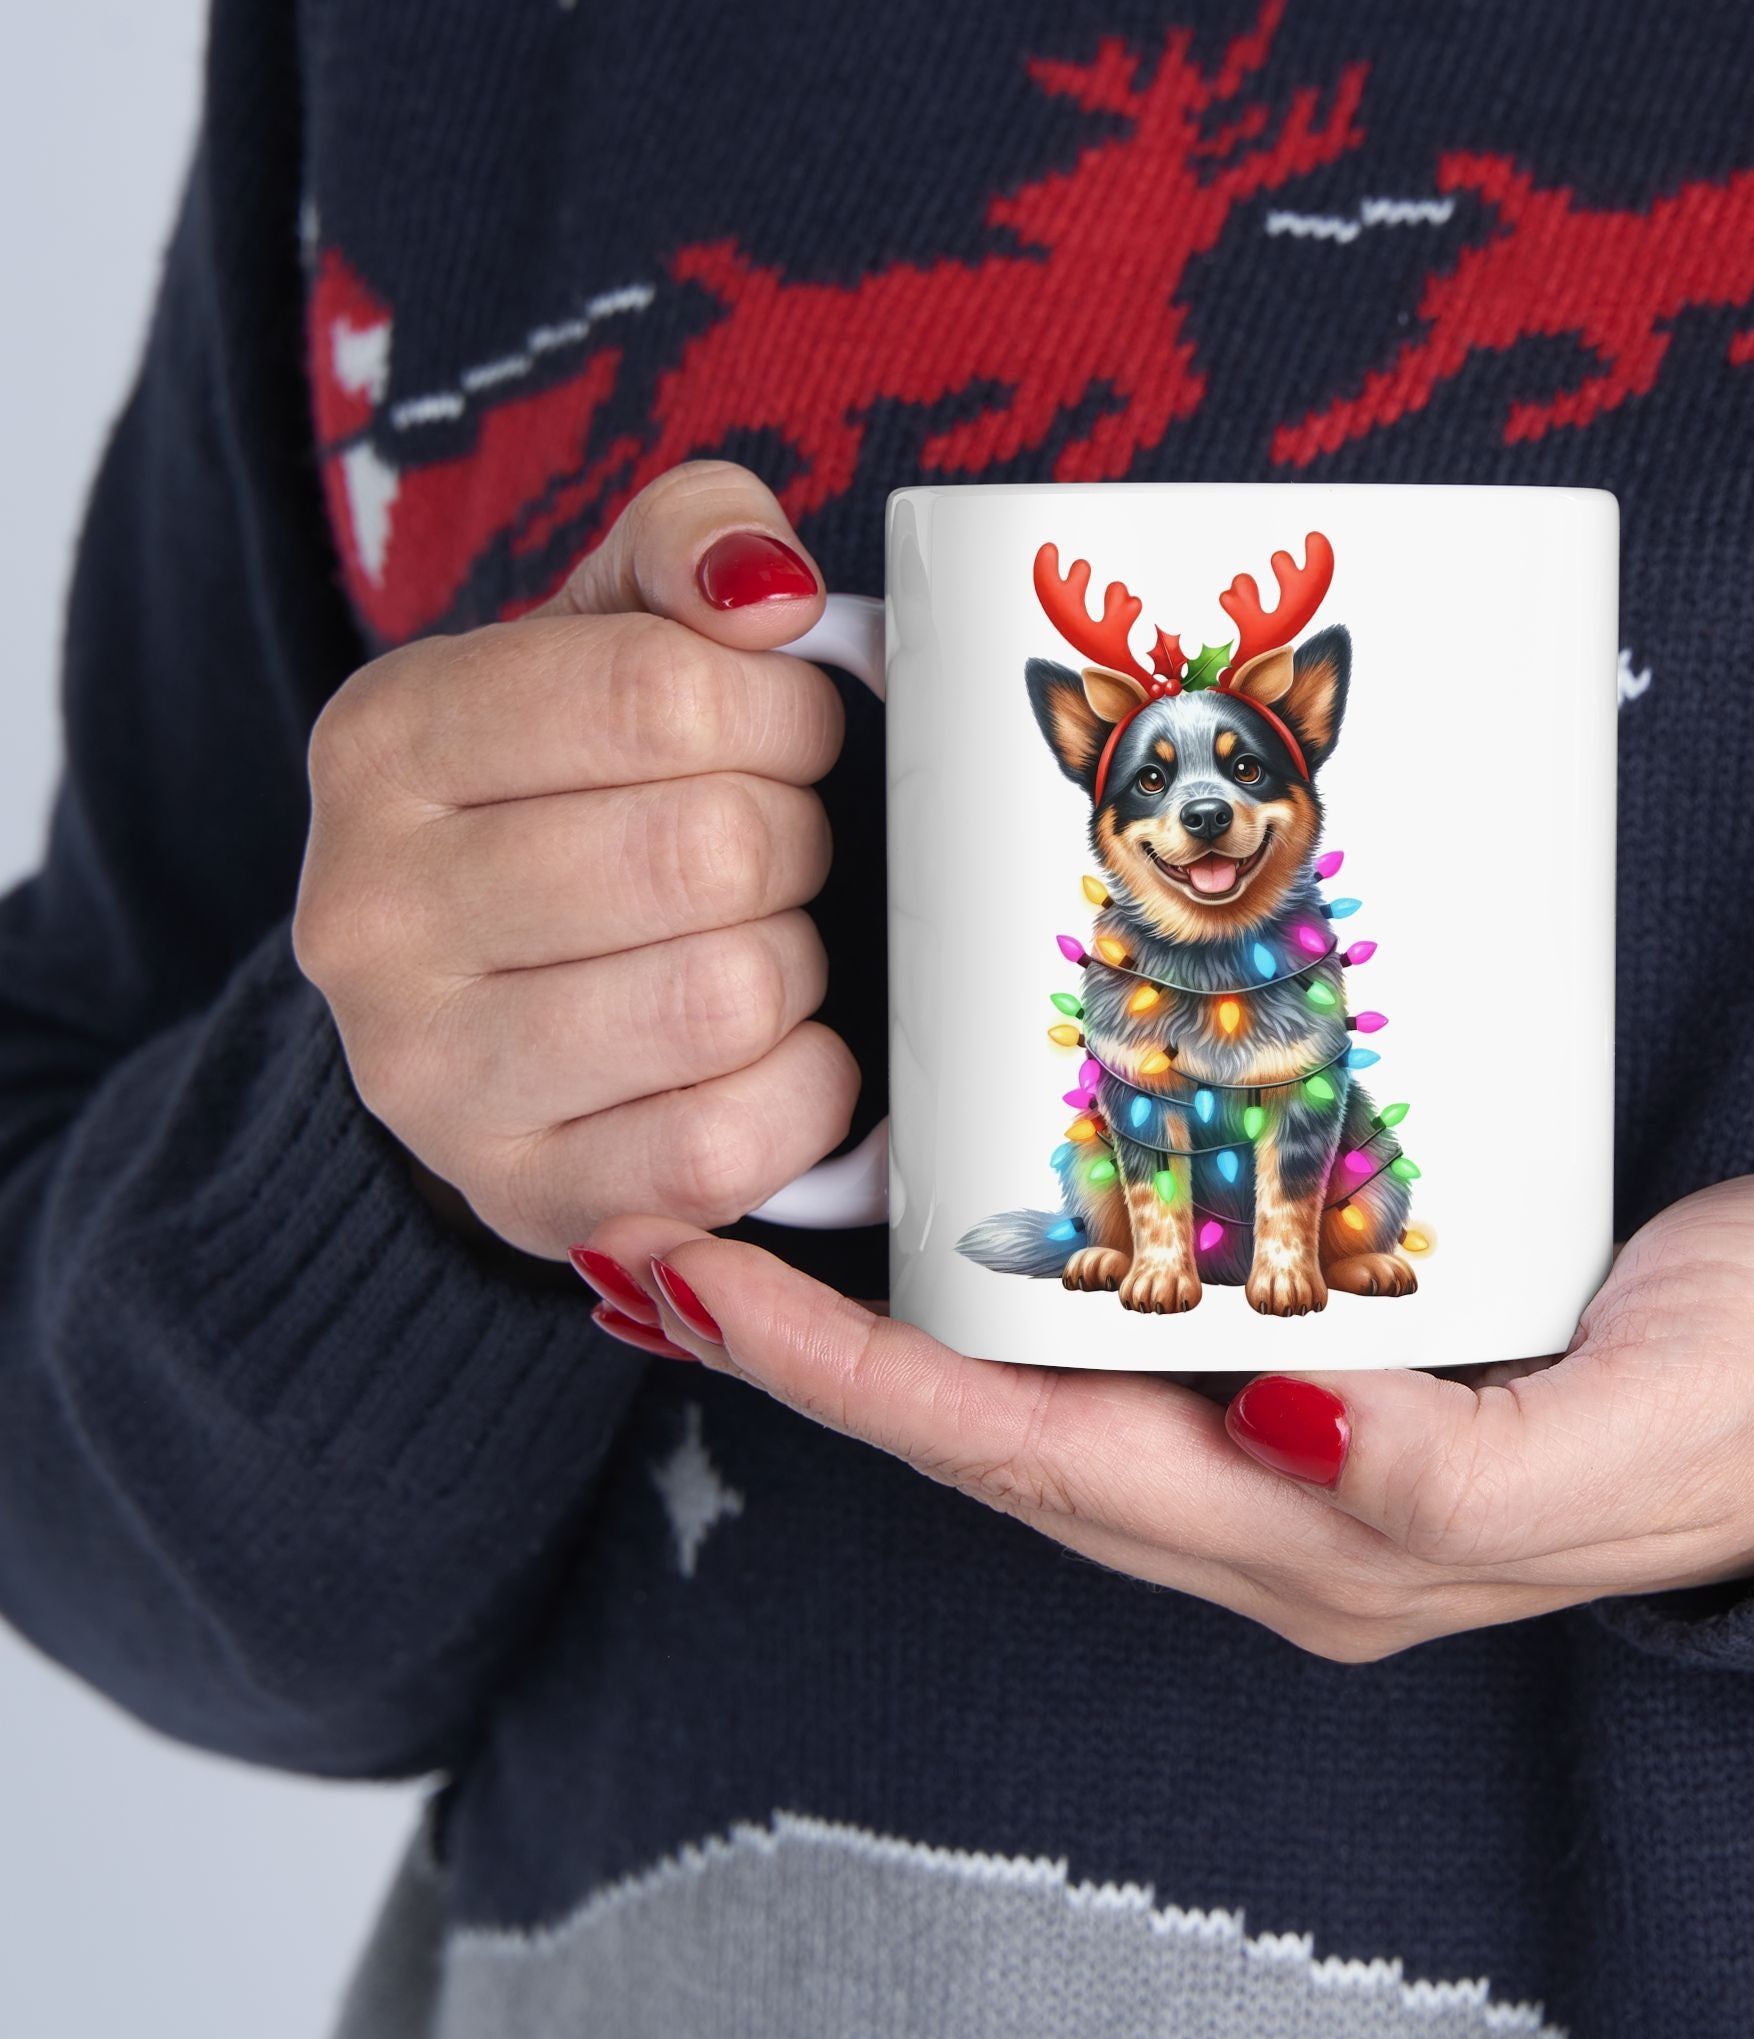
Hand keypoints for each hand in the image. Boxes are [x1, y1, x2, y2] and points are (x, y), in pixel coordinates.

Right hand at [294, 461, 857, 1256]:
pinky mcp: (524, 1197)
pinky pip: (730, 1142)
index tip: (792, 734)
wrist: (486, 1006)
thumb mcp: (607, 633)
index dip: (784, 712)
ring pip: (727, 997)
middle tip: (777, 850)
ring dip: (796, 965)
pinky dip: (803, 1090)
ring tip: (760, 944)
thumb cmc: (576, 799)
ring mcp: (430, 1078)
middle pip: (709, 850)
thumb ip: (689, 545)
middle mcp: (370, 914)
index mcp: (386, 740)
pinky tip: (774, 1052)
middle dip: (794, 841)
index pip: (661, 693)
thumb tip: (769, 590)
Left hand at [576, 1173, 1753, 1658]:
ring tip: (766, 1209)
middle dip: (820, 1348)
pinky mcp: (1333, 1334)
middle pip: (994, 1427)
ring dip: (896, 1310)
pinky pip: (1128, 1318)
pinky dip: (1015, 1268)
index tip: (702, 1283)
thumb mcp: (1648, 1437)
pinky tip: (965, 1198)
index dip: (856, 1383)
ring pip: (1042, 1378)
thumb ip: (1463, 1475)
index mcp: (1324, 1538)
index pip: (1031, 1460)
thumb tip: (1286, 1428)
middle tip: (670, 1225)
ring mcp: (1291, 1424)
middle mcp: (1273, 1493)